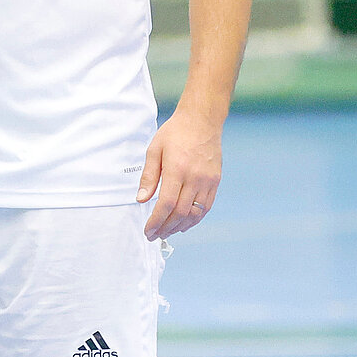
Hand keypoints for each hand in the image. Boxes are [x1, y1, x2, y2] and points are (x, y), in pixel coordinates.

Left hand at [137, 105, 222, 239]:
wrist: (202, 121)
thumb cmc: (175, 133)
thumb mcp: (154, 150)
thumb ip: (148, 177)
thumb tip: (141, 200)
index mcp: (177, 169)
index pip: (167, 204)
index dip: (157, 221)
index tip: (148, 230)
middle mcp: (195, 178)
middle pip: (181, 213)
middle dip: (166, 228)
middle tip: (154, 235)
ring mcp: (208, 181)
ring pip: (195, 213)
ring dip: (180, 226)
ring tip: (166, 232)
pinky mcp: (215, 182)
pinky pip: (206, 207)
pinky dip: (194, 219)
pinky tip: (183, 223)